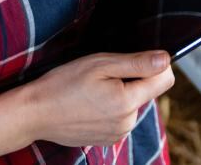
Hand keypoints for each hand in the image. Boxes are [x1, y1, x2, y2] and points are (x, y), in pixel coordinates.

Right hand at [20, 51, 174, 147]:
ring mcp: (118, 134)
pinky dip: (112, 108)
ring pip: (134, 104)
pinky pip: (122, 117)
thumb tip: (166, 60)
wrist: (34, 114)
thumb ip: (137, 63)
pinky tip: (91, 104)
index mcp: (127, 102)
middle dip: (133, 79)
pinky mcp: (108, 139)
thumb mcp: (100, 64)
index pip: (165, 80)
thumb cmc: (63, 84)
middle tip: (103, 76)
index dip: (154, 65)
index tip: (133, 61)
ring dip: (122, 94)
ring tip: (94, 90)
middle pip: (148, 91)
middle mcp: (127, 122)